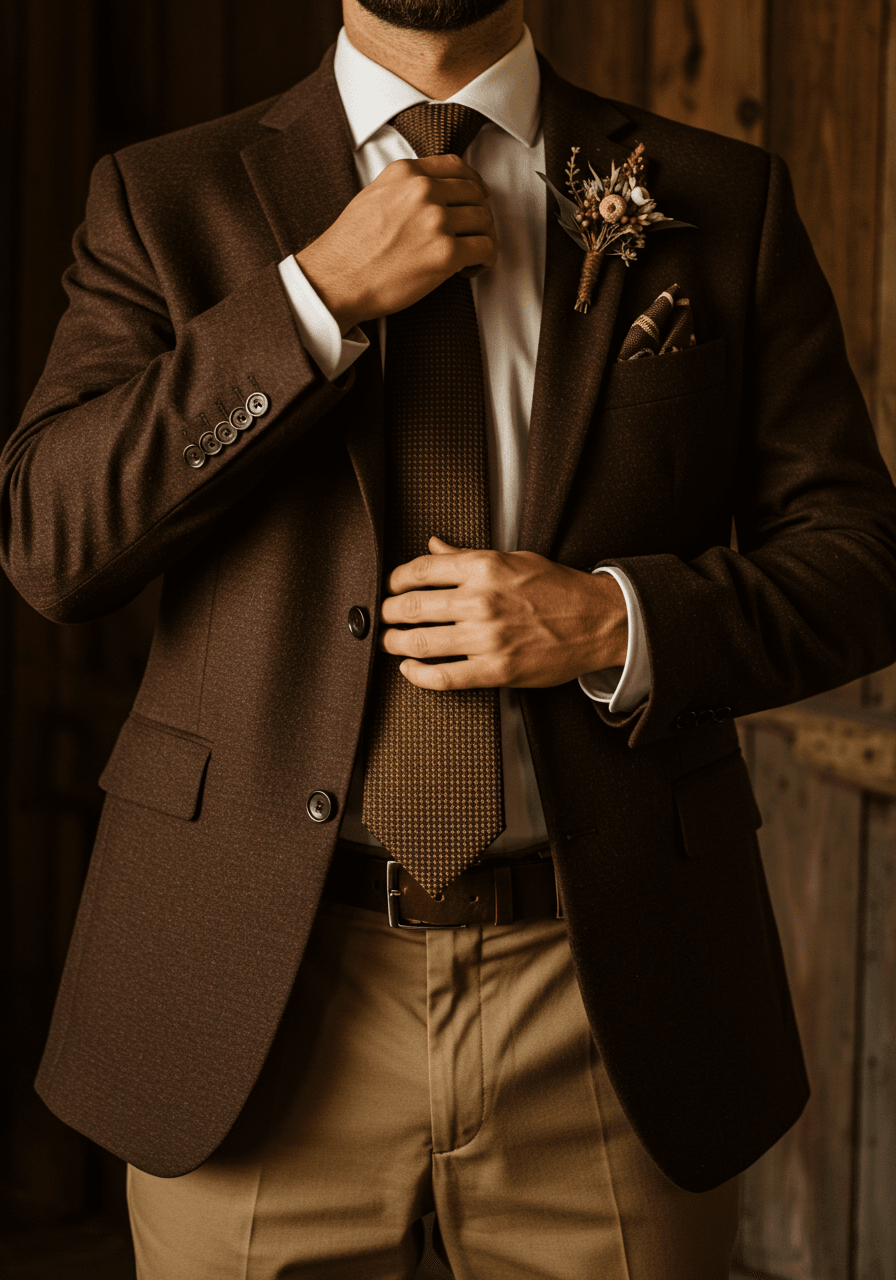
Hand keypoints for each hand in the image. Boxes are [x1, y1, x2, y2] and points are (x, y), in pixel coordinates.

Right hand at [295, 155, 496, 334]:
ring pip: (484, 220)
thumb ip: (404, 188)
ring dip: (483, 238)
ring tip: (470, 255)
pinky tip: (470, 269)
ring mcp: (436, 221)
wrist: (336, 279)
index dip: (473, 183)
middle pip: (474, 193)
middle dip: (480, 214)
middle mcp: (423, 191)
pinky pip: (485, 250)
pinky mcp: (445, 253)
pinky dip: (484, 261)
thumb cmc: (350, 248)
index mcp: (406, 173)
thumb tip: (432, 195)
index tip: (477, 195)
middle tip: (475, 232)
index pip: (456, 166)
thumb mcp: (373, 196)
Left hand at [378, 537, 627, 689]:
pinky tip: (410, 669)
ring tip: (392, 642)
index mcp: (484, 567)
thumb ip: (468, 555)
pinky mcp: (496, 669)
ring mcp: (487, 637)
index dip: (395, 580)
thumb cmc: (559, 590)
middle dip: (390, 613)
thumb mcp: (514, 559)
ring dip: (396, 643)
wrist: (599, 621)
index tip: (392, 586)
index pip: (420, 570)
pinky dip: (418, 675)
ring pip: (420, 642)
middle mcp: (481, 600)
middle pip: (412, 606)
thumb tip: (434, 546)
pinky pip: (444, 677)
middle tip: (387, 616)